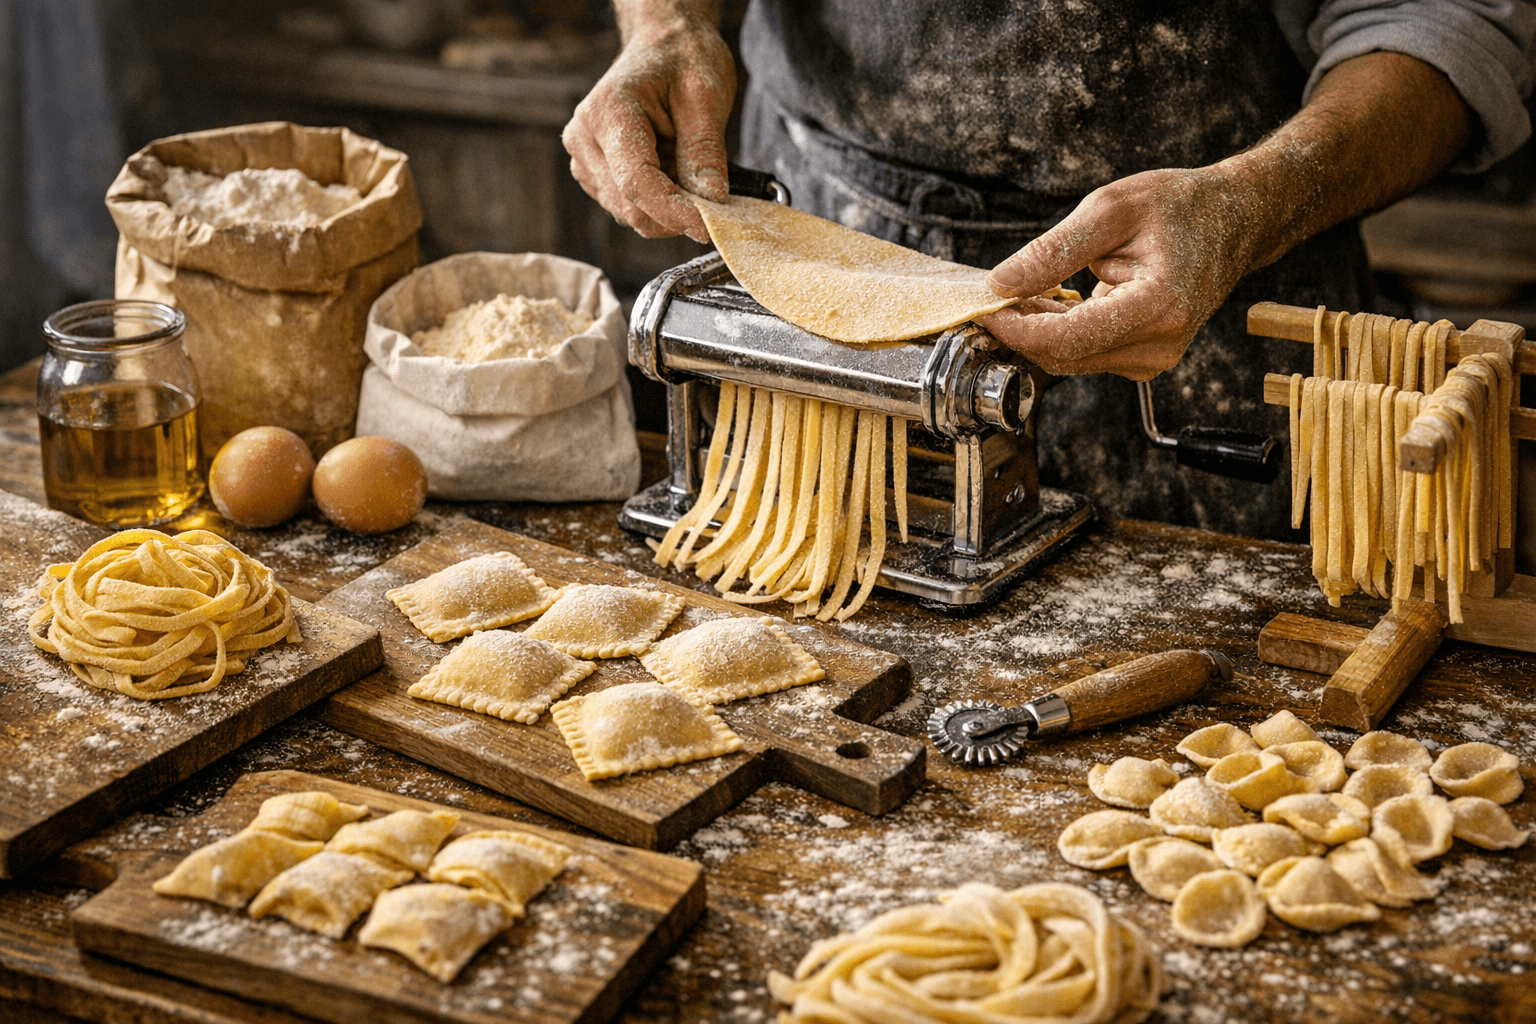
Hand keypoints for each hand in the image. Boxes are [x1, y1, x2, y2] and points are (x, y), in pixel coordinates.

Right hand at [562, 12, 735, 242]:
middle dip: (674, 213)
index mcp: (609, 113)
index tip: (708, 227)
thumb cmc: (681, 60)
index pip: (637, 182)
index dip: (674, 212)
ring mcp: (584, 158)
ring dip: (667, 208)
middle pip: (631, 206)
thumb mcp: (706, 96)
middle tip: (713, 200)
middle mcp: (585, 138)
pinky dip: (657, 203)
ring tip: (688, 169)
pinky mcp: (592, 173)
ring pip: (629, 213)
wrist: (661, 45)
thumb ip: (705, 151)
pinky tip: (673, 173)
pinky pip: (628, 207)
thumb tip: (711, 201)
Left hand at [978, 166, 1263, 380]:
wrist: (1234, 220)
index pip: (1067, 339)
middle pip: (1062, 355)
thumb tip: (1000, 283)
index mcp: (1158, 308)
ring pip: (1069, 358)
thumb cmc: (1182, 206)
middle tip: (989, 294)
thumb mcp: (1111, 210)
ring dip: (1036, 330)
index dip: (1016, 328)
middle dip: (1019, 329)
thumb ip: (1052, 251)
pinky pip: (1084, 352)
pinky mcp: (1143, 358)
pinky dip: (1057, 330)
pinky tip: (1048, 301)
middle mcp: (1159, 345)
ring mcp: (1153, 358)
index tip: (981, 308)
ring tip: (1020, 290)